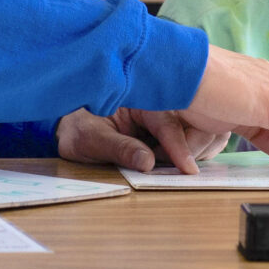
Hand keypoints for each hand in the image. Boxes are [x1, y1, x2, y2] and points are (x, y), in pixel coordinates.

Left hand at [57, 107, 229, 173]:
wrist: (71, 128)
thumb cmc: (79, 129)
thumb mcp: (92, 139)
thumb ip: (120, 149)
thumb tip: (147, 163)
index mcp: (140, 96)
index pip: (168, 122)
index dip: (180, 147)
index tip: (188, 169)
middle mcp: (158, 101)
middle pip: (192, 123)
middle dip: (192, 148)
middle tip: (179, 172)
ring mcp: (166, 112)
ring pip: (198, 130)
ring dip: (196, 150)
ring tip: (176, 168)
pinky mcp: (168, 126)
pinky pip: (192, 136)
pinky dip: (194, 151)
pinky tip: (180, 163)